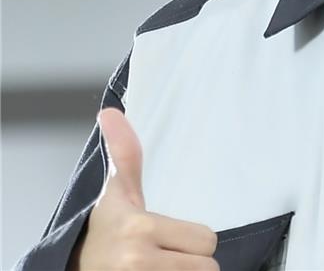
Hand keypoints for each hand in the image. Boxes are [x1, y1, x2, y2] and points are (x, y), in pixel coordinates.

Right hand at [71, 107, 219, 269]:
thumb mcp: (117, 194)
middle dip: (191, 263)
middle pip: (207, 267)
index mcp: (139, 229)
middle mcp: (137, 262)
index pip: (207, 240)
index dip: (194, 241)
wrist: (73, 269)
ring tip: (159, 270)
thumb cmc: (103, 233)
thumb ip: (125, 154)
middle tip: (165, 257)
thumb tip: (110, 112)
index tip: (169, 237)